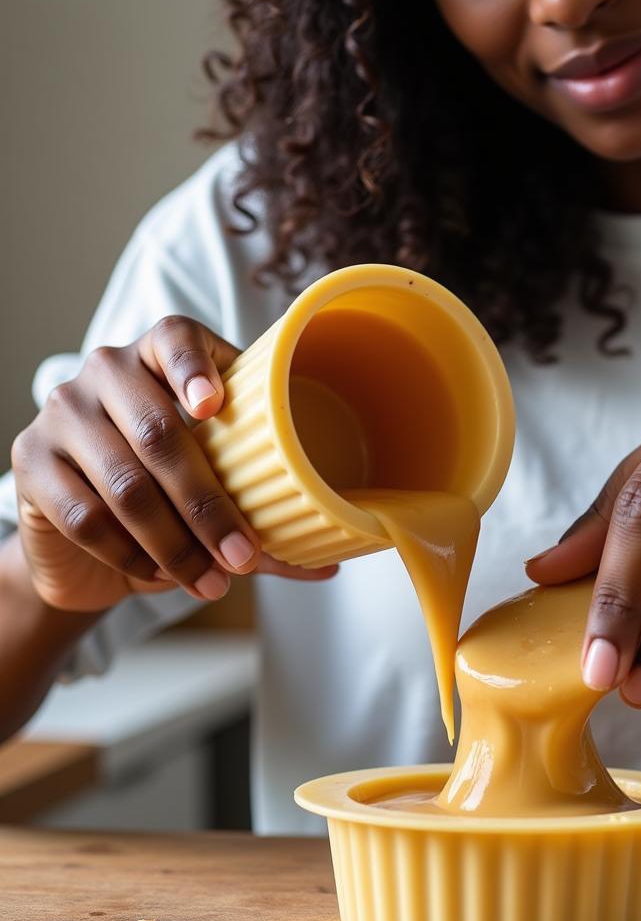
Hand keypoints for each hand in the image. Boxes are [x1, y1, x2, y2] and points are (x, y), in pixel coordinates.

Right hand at [11, 316, 336, 611]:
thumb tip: (329, 564)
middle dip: (208, 505)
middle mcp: (106, 373)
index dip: (194, 368)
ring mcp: (62, 414)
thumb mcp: (217, 489)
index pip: (174, 338)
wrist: (87, 536)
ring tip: (214, 581)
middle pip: (159, 433)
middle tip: (244, 555)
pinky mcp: (32, 463)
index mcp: (160, 356)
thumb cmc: (169, 492)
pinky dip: (132, 556)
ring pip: (125, 484)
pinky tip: (163, 577)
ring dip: (176, 544)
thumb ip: (263, 517)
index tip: (214, 406)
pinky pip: (87, 517)